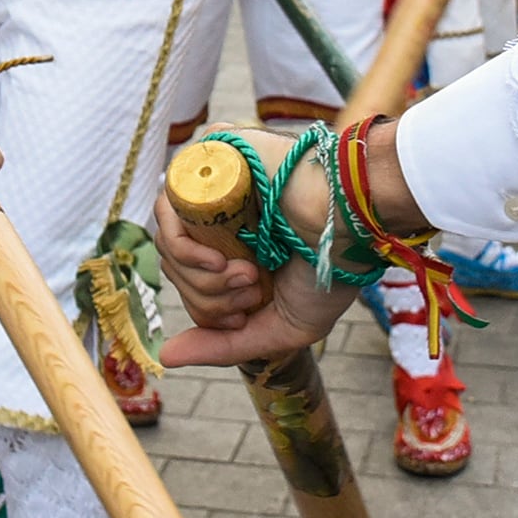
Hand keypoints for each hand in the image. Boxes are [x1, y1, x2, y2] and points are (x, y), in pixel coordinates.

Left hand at [150, 127, 350, 366]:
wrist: (351, 222)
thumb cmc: (331, 272)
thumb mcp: (281, 327)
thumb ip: (224, 345)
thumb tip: (166, 356)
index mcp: (233, 251)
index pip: (189, 285)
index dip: (208, 309)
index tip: (246, 312)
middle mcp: (218, 219)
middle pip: (176, 267)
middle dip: (211, 297)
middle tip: (253, 286)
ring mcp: (211, 188)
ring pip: (169, 242)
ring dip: (205, 277)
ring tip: (248, 274)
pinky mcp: (207, 161)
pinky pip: (169, 206)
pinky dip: (185, 246)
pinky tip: (218, 260)